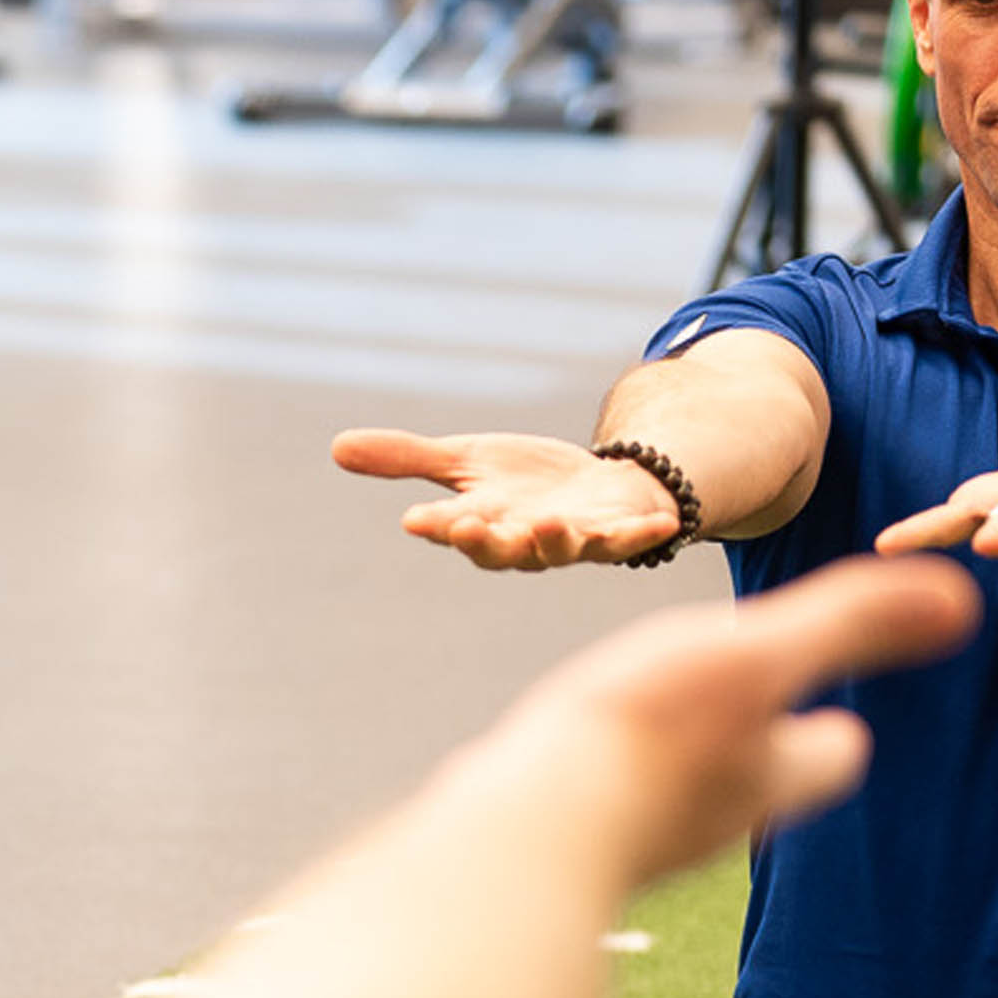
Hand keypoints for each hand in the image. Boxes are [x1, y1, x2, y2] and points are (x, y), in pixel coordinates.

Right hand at [333, 427, 688, 571]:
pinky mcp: (620, 534)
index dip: (440, 528)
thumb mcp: (467, 461)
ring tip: (549, 523)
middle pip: (506, 550)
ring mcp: (576, 541)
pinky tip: (661, 524)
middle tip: (472, 527)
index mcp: (488, 527)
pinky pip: (632, 540)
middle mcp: (529, 543)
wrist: (598, 490)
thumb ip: (409, 459)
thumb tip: (336, 447)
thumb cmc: (527, 483)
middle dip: (491, 541)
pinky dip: (643, 535)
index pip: (457, 531)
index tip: (418, 519)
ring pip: (563, 548)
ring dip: (556, 540)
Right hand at [490, 554, 982, 884]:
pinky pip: (599, 814)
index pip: (837, 752)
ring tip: (644, 731)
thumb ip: (852, 623)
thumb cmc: (643, 741)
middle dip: (753, 749)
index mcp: (768, 773)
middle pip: (759, 785)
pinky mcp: (569, 852)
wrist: (522, 844)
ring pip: (676, 803)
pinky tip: (564, 770)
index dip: (834, 726)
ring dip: (670, 767)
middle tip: (732, 707)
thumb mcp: (757, 657)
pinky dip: (599, 788)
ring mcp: (638, 842)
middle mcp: (710, 822)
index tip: (830, 707)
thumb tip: (964, 600)